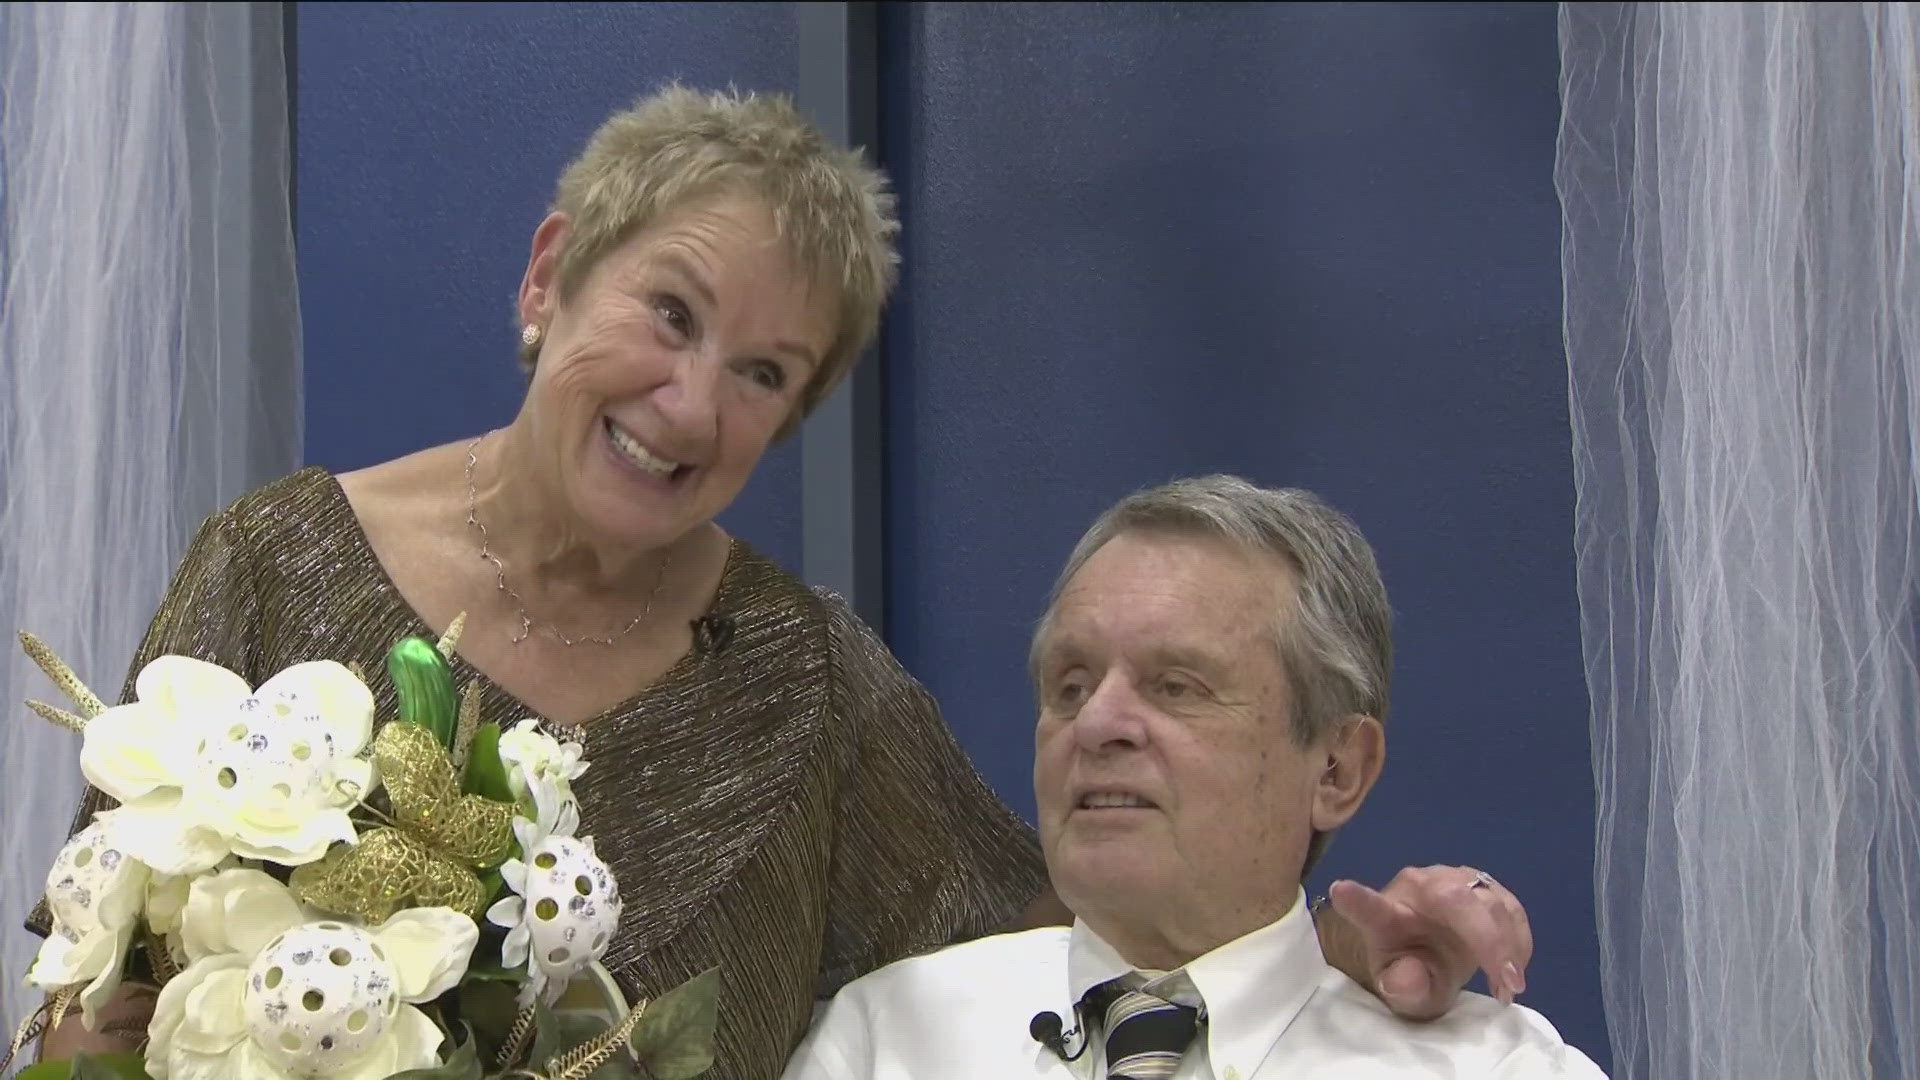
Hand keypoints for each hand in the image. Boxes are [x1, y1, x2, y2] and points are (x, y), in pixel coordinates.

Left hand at [1328, 865, 1531, 1020]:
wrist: (1429, 952)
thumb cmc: (1410, 969)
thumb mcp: (1404, 990)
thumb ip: (1402, 986)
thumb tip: (1405, 980)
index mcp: (1385, 913)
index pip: (1368, 906)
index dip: (1357, 900)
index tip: (1340, 890)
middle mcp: (1418, 886)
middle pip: (1456, 900)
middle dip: (1487, 941)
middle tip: (1505, 984)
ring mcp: (1453, 879)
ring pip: (1491, 900)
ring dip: (1509, 945)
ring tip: (1508, 987)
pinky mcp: (1482, 885)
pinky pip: (1510, 908)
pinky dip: (1518, 941)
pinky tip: (1513, 969)